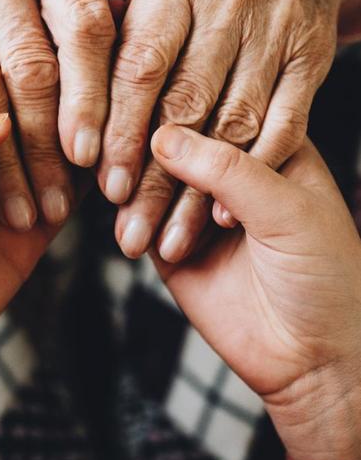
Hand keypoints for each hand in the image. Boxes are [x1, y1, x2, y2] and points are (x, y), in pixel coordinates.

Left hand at [0, 111, 66, 459]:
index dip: (14, 86)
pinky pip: (68, 199)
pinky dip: (87, 186)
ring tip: (89, 153)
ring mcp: (7, 193)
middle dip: (49, 122)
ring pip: (55, 152)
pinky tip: (104, 176)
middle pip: (27, 117)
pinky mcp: (32, 233)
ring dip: (73, 152)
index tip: (38, 94)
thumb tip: (1, 119)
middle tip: (71, 131)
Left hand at [99, 0, 360, 261]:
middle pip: (185, 102)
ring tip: (169, 237)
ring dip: (200, 191)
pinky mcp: (315, 52)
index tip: (102, 186)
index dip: (119, 130)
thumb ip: (124, 37)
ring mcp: (279, 24)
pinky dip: (255, 171)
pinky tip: (224, 212)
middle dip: (155, 176)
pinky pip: (288, 122)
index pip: (139, 66)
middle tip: (129, 228)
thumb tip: (77, 105)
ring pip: (235, 123)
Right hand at [151, 124, 360, 459]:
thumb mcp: (288, 211)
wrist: (316, 360)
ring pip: (156, 182)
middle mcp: (231, 175)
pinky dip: (133, 225)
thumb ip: (228, 171)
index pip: (222, 109)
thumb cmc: (327, 278)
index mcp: (271, 148)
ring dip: (142, 194)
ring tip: (132, 202)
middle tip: (131, 155)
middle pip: (181, 144)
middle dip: (157, 154)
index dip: (187, 103)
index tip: (152, 100)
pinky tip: (133, 231)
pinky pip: (143, 225)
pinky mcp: (173, 249)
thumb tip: (164, 135)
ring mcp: (198, 211)